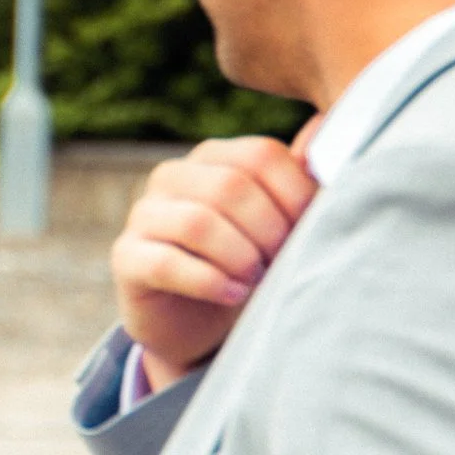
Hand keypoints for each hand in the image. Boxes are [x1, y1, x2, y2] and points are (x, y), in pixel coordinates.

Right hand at [111, 131, 316, 382]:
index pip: (260, 155)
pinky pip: (166, 262)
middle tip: (283, 262)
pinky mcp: (126, 257)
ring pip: (198, 222)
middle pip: (231, 186)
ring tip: (259, 281)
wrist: (197, 324)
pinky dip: (210, 282)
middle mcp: (172, 176)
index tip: (311, 231)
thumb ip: (300, 184)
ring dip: (240, 257)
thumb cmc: (247, 266)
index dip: (295, 195)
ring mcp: (143, 214)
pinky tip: (234, 296)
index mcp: (213, 157)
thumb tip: (328, 130)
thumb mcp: (279, 225)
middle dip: (268, 231)